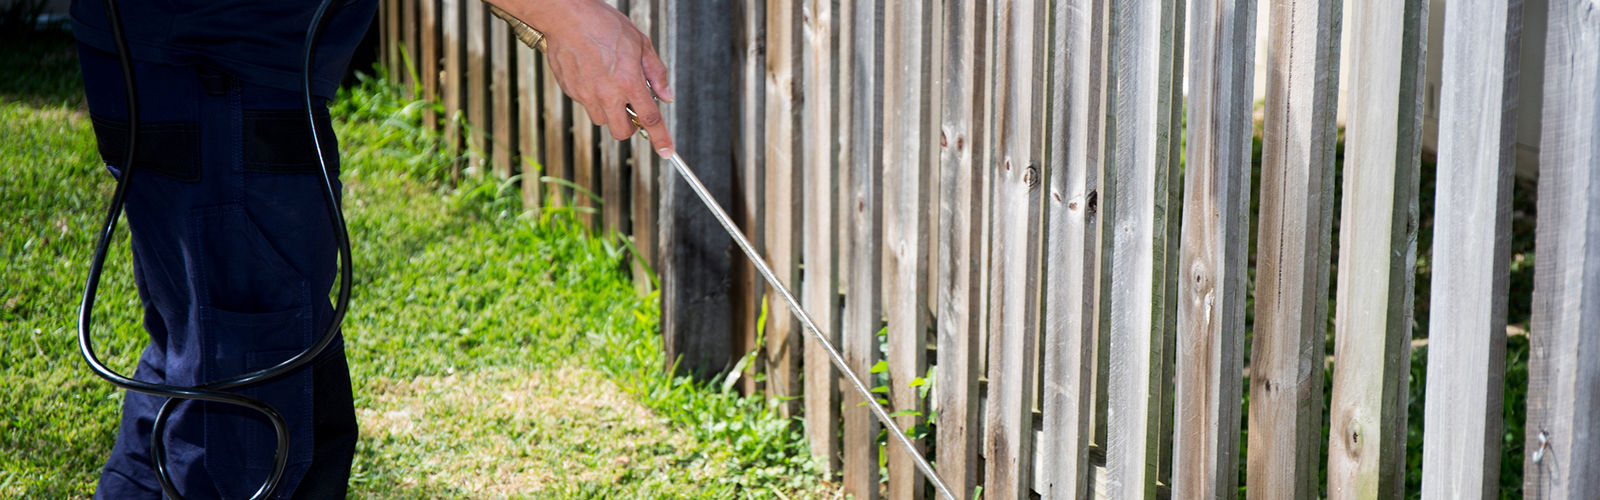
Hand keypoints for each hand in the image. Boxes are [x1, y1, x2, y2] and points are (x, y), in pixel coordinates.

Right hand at [491, 0, 674, 156]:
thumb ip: (656, 72)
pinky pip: (585, 105)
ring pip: (602, 120)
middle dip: (629, 125)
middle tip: (630, 107)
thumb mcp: (640, 43)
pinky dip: (592, 97)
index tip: (667, 151)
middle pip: (622, 131)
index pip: (649, 118)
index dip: (661, 138)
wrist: (566, 16)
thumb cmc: (603, 24)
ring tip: (608, 84)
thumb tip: (666, 95)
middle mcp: (607, 93)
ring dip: (609, 111)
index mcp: (629, 81)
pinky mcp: (571, 91)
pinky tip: (592, 74)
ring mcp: (586, 94)